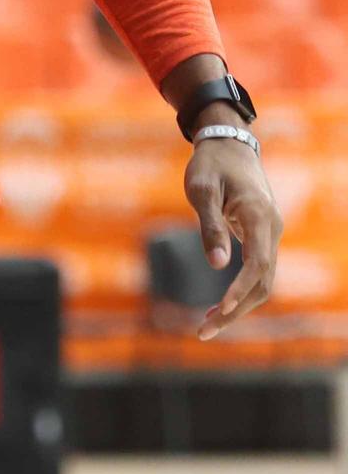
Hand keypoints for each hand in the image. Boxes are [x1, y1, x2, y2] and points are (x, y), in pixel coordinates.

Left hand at [184, 133, 282, 340]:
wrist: (228, 142)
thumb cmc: (211, 163)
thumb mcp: (202, 189)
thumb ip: (210, 225)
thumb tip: (216, 265)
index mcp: (259, 216)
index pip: (257, 265)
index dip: (239, 290)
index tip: (218, 310)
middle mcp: (272, 229)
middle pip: (263, 282)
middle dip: (235, 310)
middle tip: (203, 330)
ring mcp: (269, 234)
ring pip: (262, 281)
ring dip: (238, 306)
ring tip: (206, 325)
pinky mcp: (261, 237)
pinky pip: (256, 272)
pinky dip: (239, 292)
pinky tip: (217, 306)